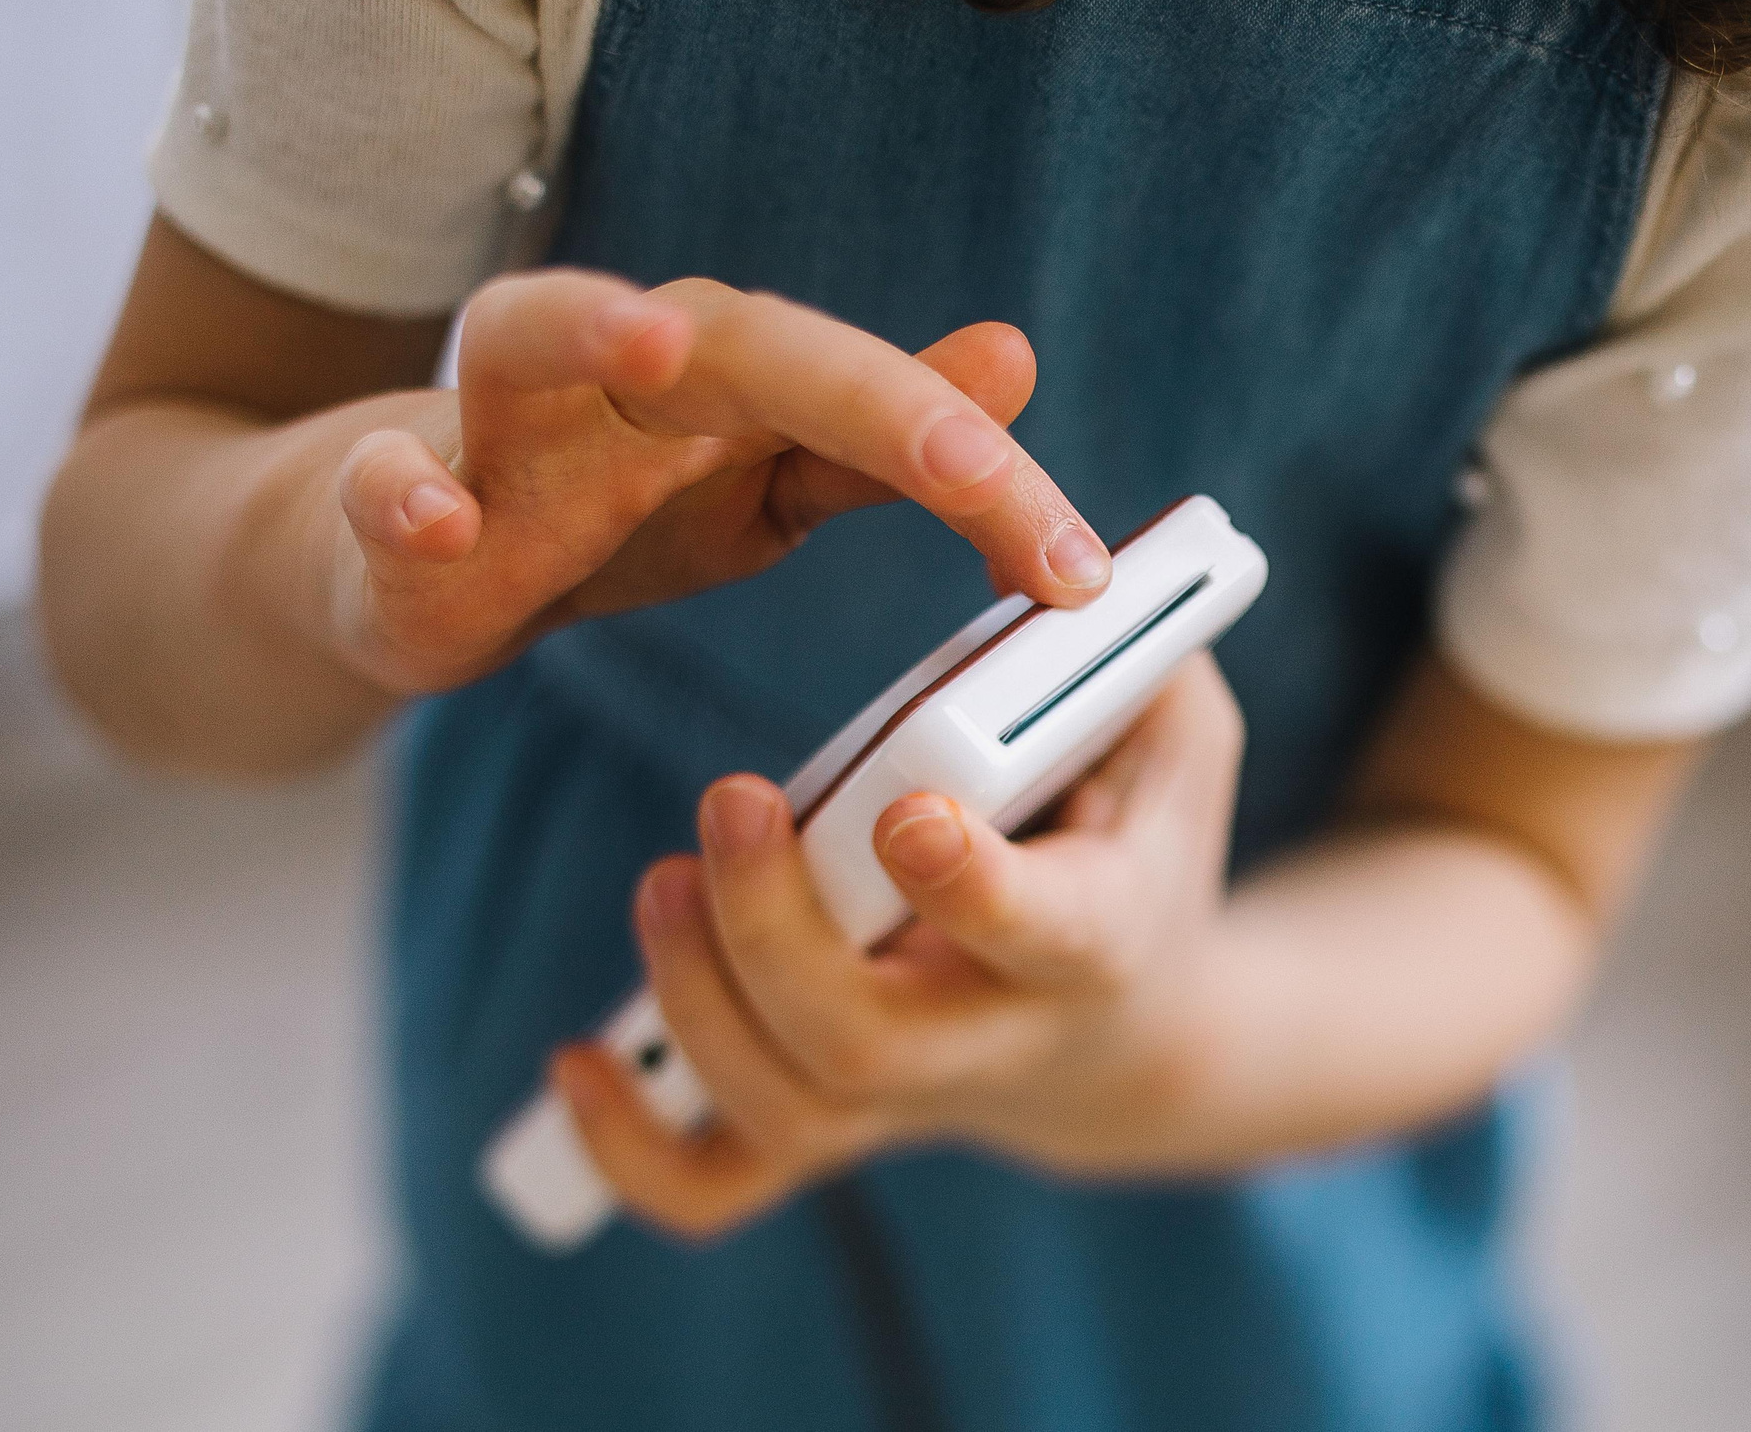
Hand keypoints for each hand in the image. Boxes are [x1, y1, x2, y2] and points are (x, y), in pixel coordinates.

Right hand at [321, 271, 1109, 692]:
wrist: (408, 553)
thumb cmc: (606, 509)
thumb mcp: (764, 482)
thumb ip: (883, 437)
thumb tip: (1019, 355)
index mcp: (728, 377)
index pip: (876, 404)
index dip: (984, 477)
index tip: (1081, 575)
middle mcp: (618, 368)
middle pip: (749, 342)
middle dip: (871, 397)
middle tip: (978, 461)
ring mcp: (492, 425)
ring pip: (526, 331)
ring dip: (586, 325)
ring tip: (651, 346)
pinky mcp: (387, 502)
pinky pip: (383, 483)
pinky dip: (400, 493)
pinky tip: (435, 523)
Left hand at [553, 655, 1247, 1240]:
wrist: (1129, 1034)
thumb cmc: (1135, 840)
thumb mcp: (1173, 738)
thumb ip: (1135, 652)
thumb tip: (1064, 567)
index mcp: (1098, 936)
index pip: (1048, 935)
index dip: (975, 888)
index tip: (909, 811)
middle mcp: (993, 1042)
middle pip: (871, 1046)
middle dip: (777, 936)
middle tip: (728, 802)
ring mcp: (901, 1100)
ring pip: (789, 1114)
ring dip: (696, 1011)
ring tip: (661, 881)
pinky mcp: (826, 1121)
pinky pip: (719, 1184)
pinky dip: (635, 1153)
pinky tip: (578, 1062)